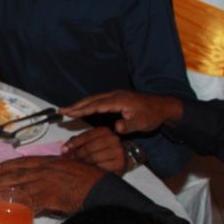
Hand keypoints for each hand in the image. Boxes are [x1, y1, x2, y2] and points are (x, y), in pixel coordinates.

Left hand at [0, 155, 104, 213]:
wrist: (99, 187)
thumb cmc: (90, 178)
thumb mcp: (71, 167)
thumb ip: (57, 170)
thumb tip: (48, 177)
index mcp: (50, 161)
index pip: (24, 162)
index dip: (9, 165)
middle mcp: (45, 170)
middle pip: (17, 174)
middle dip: (0, 179)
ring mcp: (46, 183)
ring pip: (20, 188)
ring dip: (4, 192)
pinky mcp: (50, 197)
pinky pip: (31, 202)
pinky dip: (21, 206)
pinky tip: (11, 209)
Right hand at [60, 90, 181, 134]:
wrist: (163, 106)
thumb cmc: (152, 116)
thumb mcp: (142, 123)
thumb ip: (128, 126)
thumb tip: (115, 128)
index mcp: (119, 100)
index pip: (96, 105)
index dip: (81, 109)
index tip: (68, 112)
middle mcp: (115, 95)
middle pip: (91, 100)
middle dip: (75, 105)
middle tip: (61, 110)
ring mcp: (116, 95)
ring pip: (94, 98)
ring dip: (80, 104)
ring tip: (67, 109)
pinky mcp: (117, 97)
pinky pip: (98, 99)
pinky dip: (88, 103)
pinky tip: (83, 107)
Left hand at [62, 126, 127, 173]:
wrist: (120, 161)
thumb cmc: (103, 151)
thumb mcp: (91, 142)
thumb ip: (78, 142)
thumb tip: (64, 148)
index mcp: (104, 131)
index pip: (86, 136)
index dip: (73, 143)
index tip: (64, 150)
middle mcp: (113, 139)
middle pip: (89, 147)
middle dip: (78, 155)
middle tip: (72, 160)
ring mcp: (118, 151)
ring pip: (93, 158)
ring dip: (84, 163)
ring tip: (81, 166)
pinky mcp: (120, 163)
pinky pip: (101, 167)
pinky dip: (94, 170)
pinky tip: (91, 170)